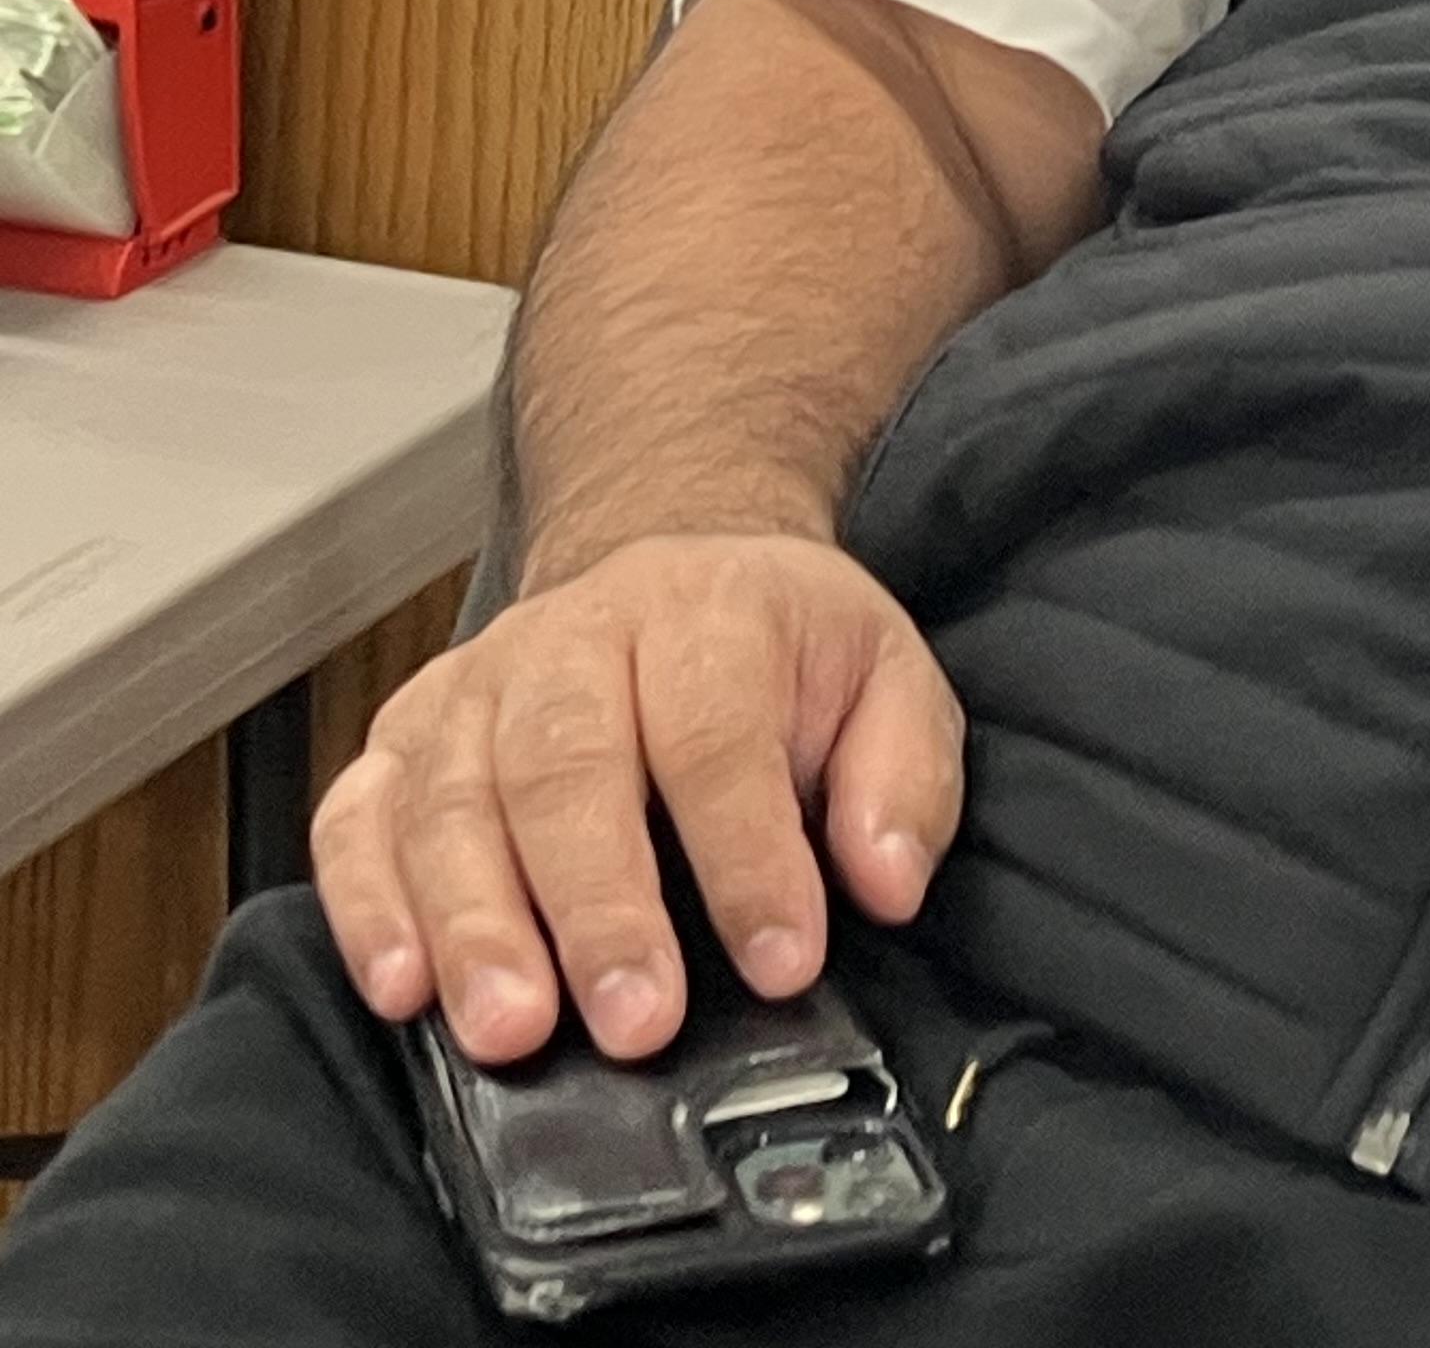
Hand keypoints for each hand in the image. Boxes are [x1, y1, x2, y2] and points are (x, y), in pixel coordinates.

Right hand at [311, 534, 964, 1064]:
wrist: (680, 570)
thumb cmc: (782, 652)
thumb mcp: (887, 682)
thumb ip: (901, 779)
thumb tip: (887, 882)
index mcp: (708, 614)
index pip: (720, 739)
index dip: (749, 859)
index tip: (781, 964)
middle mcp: (574, 639)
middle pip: (566, 769)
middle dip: (598, 908)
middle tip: (632, 1022)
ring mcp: (475, 688)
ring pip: (451, 802)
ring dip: (475, 926)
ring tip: (512, 1031)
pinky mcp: (403, 739)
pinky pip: (357, 818)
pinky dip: (368, 906)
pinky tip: (401, 988)